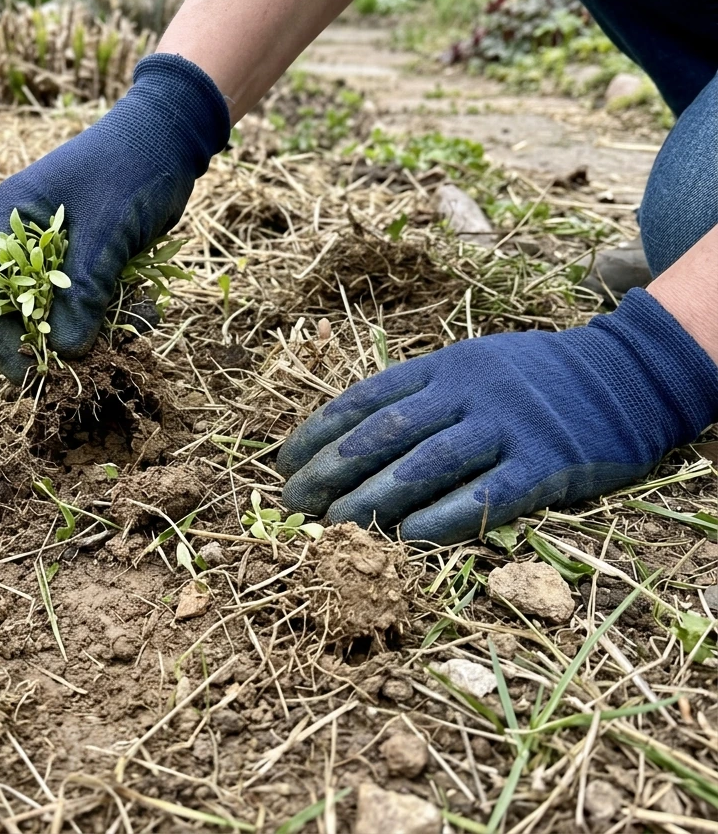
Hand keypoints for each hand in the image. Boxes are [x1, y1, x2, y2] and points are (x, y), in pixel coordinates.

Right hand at [0, 54, 228, 382]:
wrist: (173, 133)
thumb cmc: (131, 168)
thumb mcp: (106, 232)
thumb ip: (83, 291)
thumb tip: (65, 351)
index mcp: (11, 216)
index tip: (26, 374)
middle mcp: (26, 233)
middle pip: (19, 304)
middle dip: (48, 340)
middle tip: (76, 372)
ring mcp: (59, 245)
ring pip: (59, 306)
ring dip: (92, 327)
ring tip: (128, 331)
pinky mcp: (90, 254)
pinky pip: (91, 297)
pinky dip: (115, 310)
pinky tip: (147, 307)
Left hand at [278, 289, 717, 544]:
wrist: (623, 376)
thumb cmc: (528, 381)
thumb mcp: (469, 367)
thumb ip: (418, 397)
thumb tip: (345, 443)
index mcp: (442, 366)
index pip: (364, 399)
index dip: (318, 433)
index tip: (283, 464)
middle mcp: (467, 391)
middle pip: (384, 432)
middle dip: (330, 469)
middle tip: (293, 503)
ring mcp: (506, 425)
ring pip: (426, 464)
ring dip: (373, 497)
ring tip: (334, 525)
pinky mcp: (545, 463)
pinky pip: (486, 495)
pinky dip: (443, 518)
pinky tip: (407, 539)